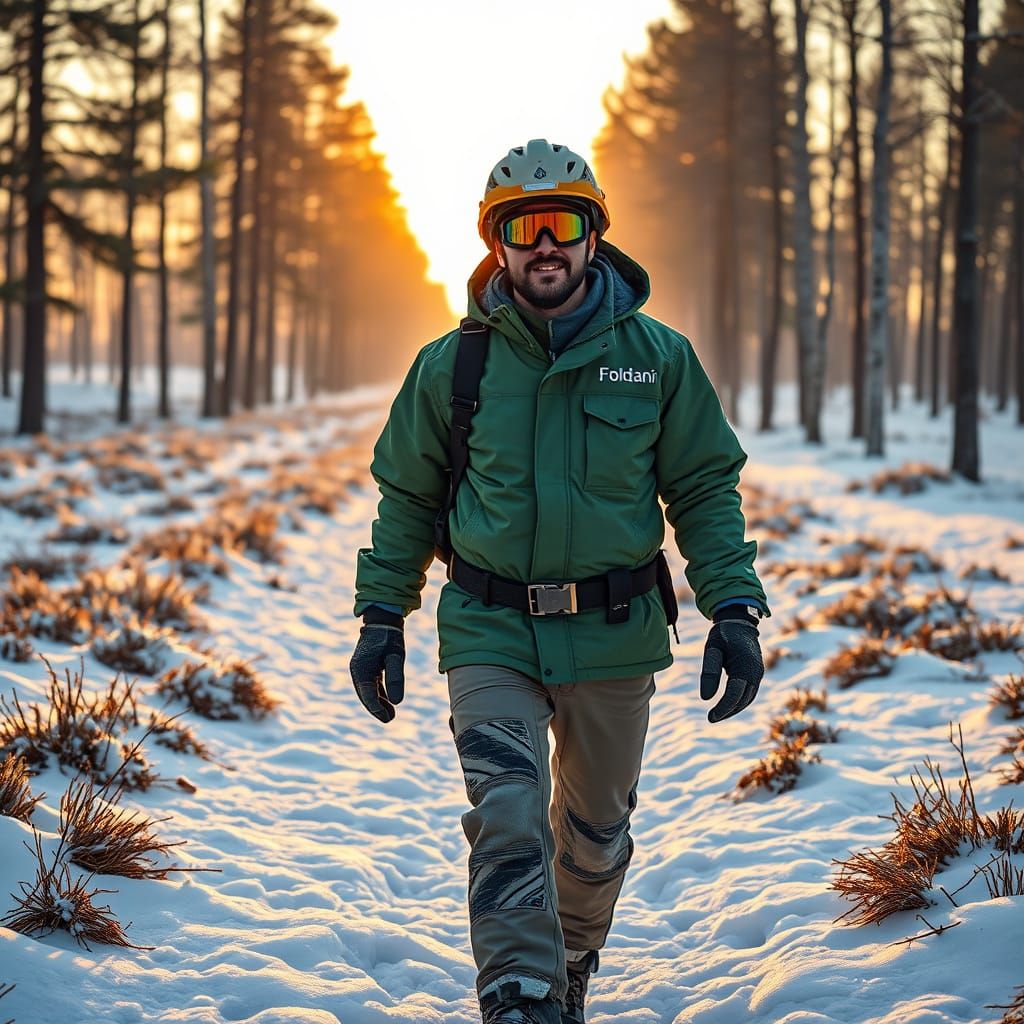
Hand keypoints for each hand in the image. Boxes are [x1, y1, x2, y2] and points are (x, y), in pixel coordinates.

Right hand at [349, 607, 404, 722]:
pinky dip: (378, 694)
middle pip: (365, 696)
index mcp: (361, 669)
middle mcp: (357, 671)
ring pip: (368, 692)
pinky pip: (371, 685)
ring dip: (378, 703)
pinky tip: (388, 702)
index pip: (367, 695)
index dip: (377, 709)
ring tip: (390, 715)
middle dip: (376, 709)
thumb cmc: (390, 637)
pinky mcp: (366, 667)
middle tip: (389, 720)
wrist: (383, 621)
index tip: (387, 718)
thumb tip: (397, 702)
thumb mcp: (395, 656)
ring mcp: (360, 669)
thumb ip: (395, 678)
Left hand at [699, 606, 763, 722]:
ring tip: (717, 715)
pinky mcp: (756, 674)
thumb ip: (709, 672)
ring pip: (748, 698)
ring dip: (734, 709)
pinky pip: (749, 693)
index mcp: (745, 664)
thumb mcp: (712, 649)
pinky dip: (739, 702)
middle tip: (711, 718)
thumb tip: (705, 698)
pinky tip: (726, 706)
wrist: (739, 621)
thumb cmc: (723, 634)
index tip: (710, 717)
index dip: (723, 708)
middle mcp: (756, 671)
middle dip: (728, 711)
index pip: (735, 693)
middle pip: (743, 699)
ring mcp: (758, 673)